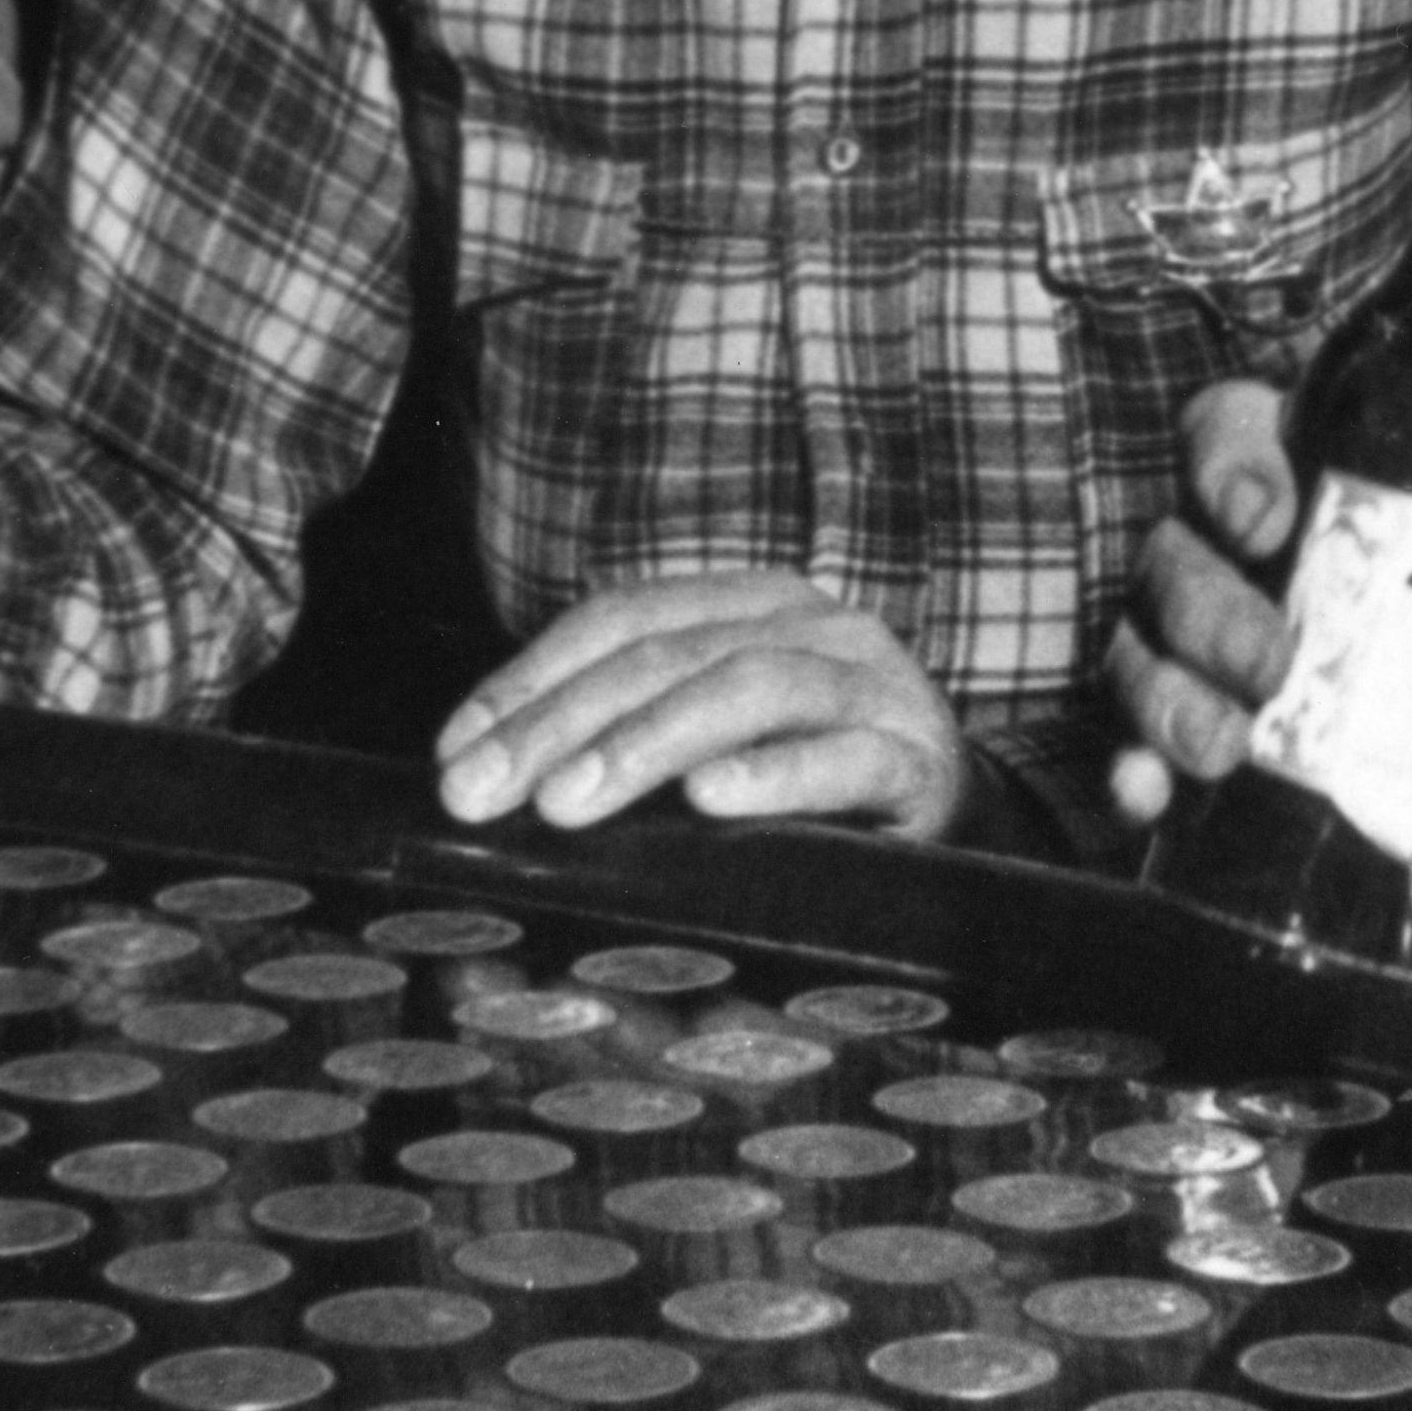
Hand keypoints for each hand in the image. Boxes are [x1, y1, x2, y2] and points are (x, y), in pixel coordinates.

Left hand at [435, 573, 964, 837]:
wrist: (957, 808)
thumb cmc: (812, 772)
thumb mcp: (719, 731)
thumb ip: (628, 728)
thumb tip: (489, 769)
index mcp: (747, 601)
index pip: (620, 619)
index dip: (529, 678)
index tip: (454, 751)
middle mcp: (807, 620)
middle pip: (664, 654)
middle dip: (557, 725)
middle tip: (481, 793)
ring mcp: (869, 681)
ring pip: (743, 687)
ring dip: (643, 744)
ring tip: (565, 803)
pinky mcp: (918, 756)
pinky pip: (844, 757)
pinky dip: (773, 775)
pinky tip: (709, 801)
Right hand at [1102, 381, 1411, 895]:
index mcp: (1306, 483)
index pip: (1233, 429)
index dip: (1229, 462)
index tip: (1263, 517)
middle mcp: (1226, 552)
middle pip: (1175, 547)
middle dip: (1209, 605)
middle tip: (1272, 661)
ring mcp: (1189, 643)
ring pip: (1137, 641)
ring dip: (1168, 693)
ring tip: (1223, 749)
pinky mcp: (1177, 729)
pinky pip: (1123, 739)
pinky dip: (1130, 769)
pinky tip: (1149, 798)